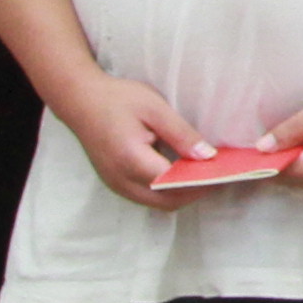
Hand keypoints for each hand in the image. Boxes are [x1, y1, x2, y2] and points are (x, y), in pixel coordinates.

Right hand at [50, 70, 207, 208]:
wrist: (79, 99)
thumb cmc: (117, 99)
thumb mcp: (155, 108)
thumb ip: (182, 134)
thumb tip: (208, 156)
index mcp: (132, 159)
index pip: (175, 183)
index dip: (201, 182)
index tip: (223, 173)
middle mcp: (122, 179)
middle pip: (167, 201)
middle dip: (195, 193)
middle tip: (218, 175)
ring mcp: (115, 184)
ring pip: (157, 202)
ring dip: (180, 194)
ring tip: (202, 175)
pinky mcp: (114, 183)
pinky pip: (145, 196)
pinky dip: (165, 191)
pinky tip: (180, 174)